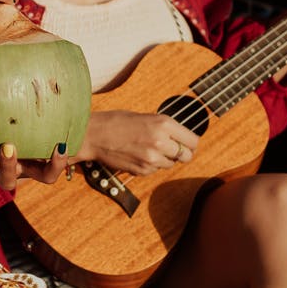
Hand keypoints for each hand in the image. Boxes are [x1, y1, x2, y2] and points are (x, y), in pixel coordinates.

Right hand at [75, 110, 199, 174]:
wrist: (94, 135)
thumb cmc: (117, 121)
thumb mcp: (146, 117)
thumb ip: (165, 128)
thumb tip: (180, 138)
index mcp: (163, 124)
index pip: (192, 141)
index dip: (190, 143)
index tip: (187, 143)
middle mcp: (160, 142)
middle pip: (186, 156)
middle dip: (181, 153)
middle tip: (172, 149)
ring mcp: (152, 158)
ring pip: (171, 164)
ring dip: (164, 159)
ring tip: (149, 149)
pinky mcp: (143, 170)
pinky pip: (155, 170)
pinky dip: (151, 165)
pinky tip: (138, 155)